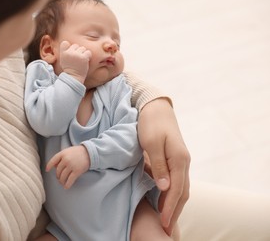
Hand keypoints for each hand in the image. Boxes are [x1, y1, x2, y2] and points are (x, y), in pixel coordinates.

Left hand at [46, 145, 89, 188]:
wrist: (89, 153)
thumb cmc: (78, 152)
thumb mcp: (68, 151)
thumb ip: (61, 157)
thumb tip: (54, 167)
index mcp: (62, 153)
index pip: (53, 160)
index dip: (49, 166)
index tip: (47, 170)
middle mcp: (66, 159)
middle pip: (58, 170)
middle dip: (58, 176)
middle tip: (59, 178)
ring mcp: (71, 165)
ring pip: (63, 176)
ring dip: (61, 181)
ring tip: (62, 182)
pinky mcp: (77, 171)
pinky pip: (70, 180)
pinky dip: (67, 184)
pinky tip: (66, 187)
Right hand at [59, 41, 91, 82]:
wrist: (74, 77)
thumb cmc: (69, 69)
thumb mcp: (63, 60)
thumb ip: (65, 52)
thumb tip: (68, 44)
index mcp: (63, 53)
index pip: (65, 43)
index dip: (69, 47)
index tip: (71, 52)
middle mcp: (69, 53)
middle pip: (76, 45)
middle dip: (78, 51)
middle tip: (77, 59)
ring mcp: (76, 55)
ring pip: (82, 48)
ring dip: (83, 53)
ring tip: (81, 60)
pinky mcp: (83, 57)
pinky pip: (88, 52)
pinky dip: (88, 56)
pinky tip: (86, 61)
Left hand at [138, 98, 189, 235]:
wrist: (155, 107)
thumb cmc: (150, 123)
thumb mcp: (151, 143)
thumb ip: (158, 165)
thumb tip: (165, 187)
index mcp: (179, 159)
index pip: (176, 190)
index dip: (170, 208)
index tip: (164, 223)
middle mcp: (183, 162)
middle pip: (183, 192)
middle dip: (175, 211)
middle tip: (167, 229)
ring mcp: (181, 160)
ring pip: (181, 188)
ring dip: (175, 205)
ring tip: (167, 220)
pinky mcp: (175, 159)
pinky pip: (177, 181)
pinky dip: (172, 194)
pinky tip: (165, 200)